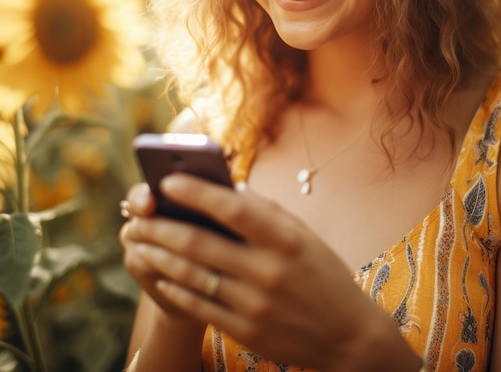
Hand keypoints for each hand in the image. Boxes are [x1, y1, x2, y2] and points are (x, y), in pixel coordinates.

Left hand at [120, 173, 414, 370]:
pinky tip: (159, 274)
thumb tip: (228, 189)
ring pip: (192, 275)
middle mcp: (268, 270)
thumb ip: (266, 211)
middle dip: (162, 227)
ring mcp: (254, 304)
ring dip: (159, 256)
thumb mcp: (303, 235)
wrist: (347, 335)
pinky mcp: (245, 331)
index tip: (168, 180)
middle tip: (138, 215)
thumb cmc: (324, 274)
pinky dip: (174, 287)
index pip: (233, 208)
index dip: (197, 192)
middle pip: (200, 244)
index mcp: (285, 239)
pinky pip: (199, 305)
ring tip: (138, 241)